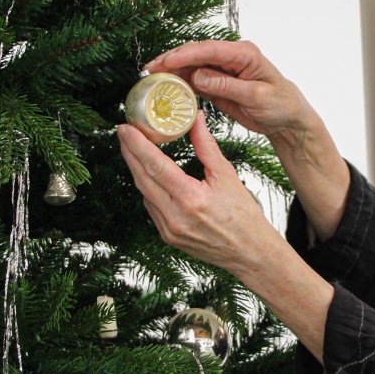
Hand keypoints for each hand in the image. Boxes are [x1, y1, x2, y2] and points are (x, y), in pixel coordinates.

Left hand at [117, 110, 335, 361]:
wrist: (250, 253)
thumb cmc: (244, 217)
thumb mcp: (227, 176)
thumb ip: (206, 146)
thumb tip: (195, 119)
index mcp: (191, 199)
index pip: (155, 166)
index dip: (137, 145)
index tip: (126, 128)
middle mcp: (175, 216)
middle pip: (142, 178)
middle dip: (130, 153)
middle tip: (124, 132)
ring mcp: (168, 229)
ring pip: (144, 192)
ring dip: (137, 169)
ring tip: (135, 149)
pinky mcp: (167, 236)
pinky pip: (151, 207)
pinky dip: (148, 187)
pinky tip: (149, 174)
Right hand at [144, 40, 321, 146]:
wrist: (287, 117)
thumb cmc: (281, 104)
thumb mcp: (257, 97)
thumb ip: (228, 86)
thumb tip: (199, 76)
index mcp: (243, 54)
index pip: (209, 49)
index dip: (185, 54)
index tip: (166, 62)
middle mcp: (230, 57)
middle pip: (195, 54)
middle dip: (171, 60)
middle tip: (148, 70)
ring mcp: (222, 69)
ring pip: (191, 65)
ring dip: (170, 72)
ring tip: (149, 79)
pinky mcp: (216, 82)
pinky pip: (193, 80)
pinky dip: (178, 83)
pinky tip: (163, 88)